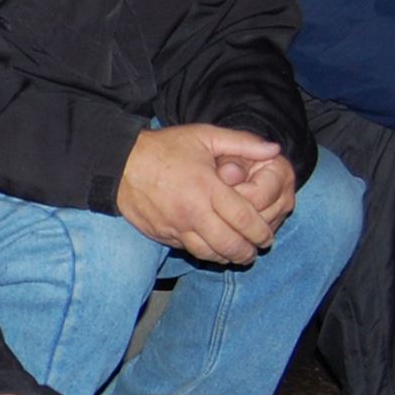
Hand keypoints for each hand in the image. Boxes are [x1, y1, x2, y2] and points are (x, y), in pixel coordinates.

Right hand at [115, 125, 281, 264]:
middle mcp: (192, 212)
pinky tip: (213, 249)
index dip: (261, 232)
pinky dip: (204, 253)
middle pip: (229, 244)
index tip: (267, 237)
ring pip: (208, 254)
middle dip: (247, 252)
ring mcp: (176, 226)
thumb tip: (274, 149)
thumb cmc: (165, 148)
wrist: (120, 164)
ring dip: (227, 258)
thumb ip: (243, 143)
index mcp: (207, 187)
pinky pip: (188, 250)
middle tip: (256, 251)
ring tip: (237, 255)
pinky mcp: (162, 235)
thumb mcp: (205, 136)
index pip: (244, 219)